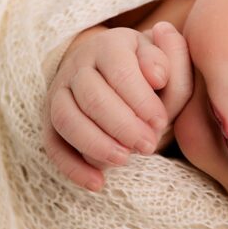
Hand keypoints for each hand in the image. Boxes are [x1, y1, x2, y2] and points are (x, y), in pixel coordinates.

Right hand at [44, 21, 192, 190]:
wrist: (129, 82)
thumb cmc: (157, 78)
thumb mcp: (173, 68)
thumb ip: (174, 64)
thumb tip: (156, 71)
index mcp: (113, 45)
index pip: (119, 71)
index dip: (140, 100)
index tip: (160, 121)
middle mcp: (80, 65)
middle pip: (92, 97)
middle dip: (122, 125)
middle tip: (148, 145)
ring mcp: (61, 91)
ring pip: (66, 118)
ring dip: (94, 144)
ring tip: (124, 160)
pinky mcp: (52, 119)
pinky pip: (53, 144)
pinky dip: (72, 166)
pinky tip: (97, 183)